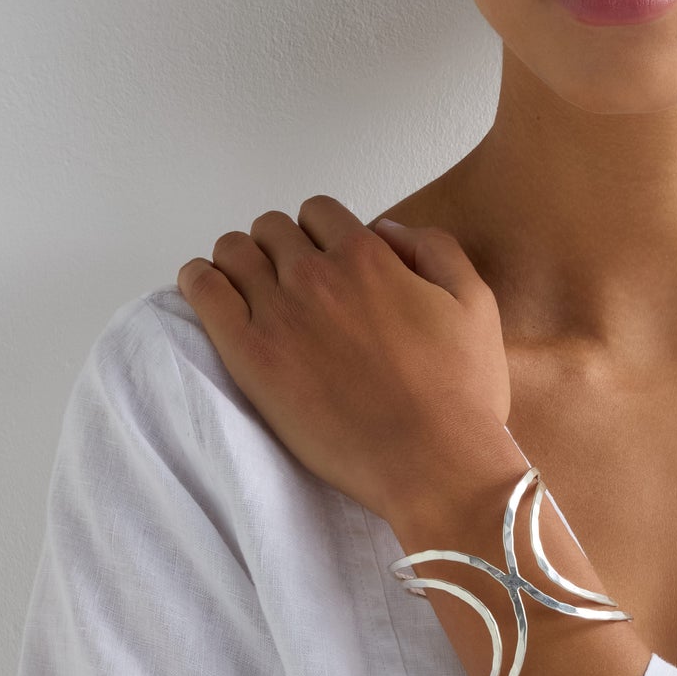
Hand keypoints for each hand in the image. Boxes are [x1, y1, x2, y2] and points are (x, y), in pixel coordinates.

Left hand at [175, 199, 518, 523]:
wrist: (433, 463)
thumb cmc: (460, 394)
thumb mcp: (475, 302)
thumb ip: (433, 247)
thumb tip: (385, 229)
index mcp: (367, 257)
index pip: (319, 212)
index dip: (321, 233)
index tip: (323, 260)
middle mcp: (317, 276)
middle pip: (272, 229)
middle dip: (280, 247)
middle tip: (289, 282)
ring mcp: (278, 314)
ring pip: (233, 251)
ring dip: (238, 260)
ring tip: (248, 288)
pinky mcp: (250, 356)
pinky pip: (203, 290)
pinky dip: (201, 281)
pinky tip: (211, 292)